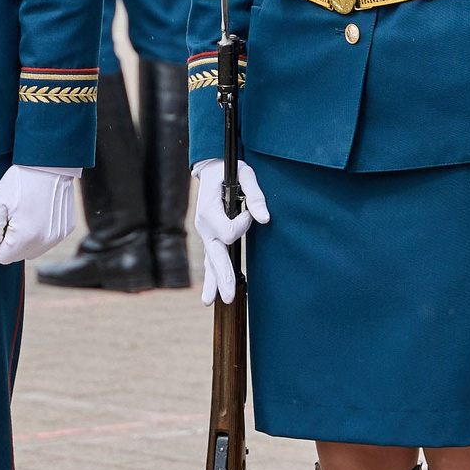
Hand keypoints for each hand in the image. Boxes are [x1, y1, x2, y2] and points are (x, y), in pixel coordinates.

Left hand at [0, 165, 78, 265]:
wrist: (50, 163)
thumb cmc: (21, 180)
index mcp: (24, 237)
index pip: (3, 257)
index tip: (1, 221)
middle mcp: (44, 242)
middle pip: (19, 255)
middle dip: (12, 241)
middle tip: (13, 215)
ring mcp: (57, 236)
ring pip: (34, 250)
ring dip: (26, 239)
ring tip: (26, 213)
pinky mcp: (66, 229)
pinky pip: (48, 240)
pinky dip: (41, 231)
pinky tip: (40, 212)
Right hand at [191, 158, 271, 302]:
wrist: (210, 168)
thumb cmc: (228, 169)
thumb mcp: (244, 173)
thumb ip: (255, 195)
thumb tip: (265, 219)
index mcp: (209, 210)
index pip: (228, 231)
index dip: (243, 225)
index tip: (249, 212)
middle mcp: (204, 226)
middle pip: (214, 255)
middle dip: (223, 275)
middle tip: (228, 296)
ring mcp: (205, 234)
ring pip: (209, 262)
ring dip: (214, 281)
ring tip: (214, 302)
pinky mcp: (209, 238)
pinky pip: (210, 260)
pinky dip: (211, 277)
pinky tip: (210, 297)